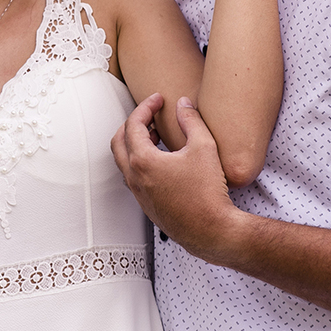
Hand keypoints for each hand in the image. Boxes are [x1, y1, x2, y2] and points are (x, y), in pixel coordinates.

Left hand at [110, 94, 241, 260]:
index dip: (146, 107)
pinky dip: (139, 161)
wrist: (212, 232)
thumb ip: (191, 120)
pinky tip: (162, 160)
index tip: (159, 99)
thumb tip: (183, 103)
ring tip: (156, 134)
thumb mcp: (204, 148)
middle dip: (132, 123)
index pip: (133, 124)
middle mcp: (134, 177)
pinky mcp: (146, 205)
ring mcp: (138, 193)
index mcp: (142, 161)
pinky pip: (132, 176)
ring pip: (124, 161)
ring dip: (134, 143)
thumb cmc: (208, 191)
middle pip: (119, 141)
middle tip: (150, 114)